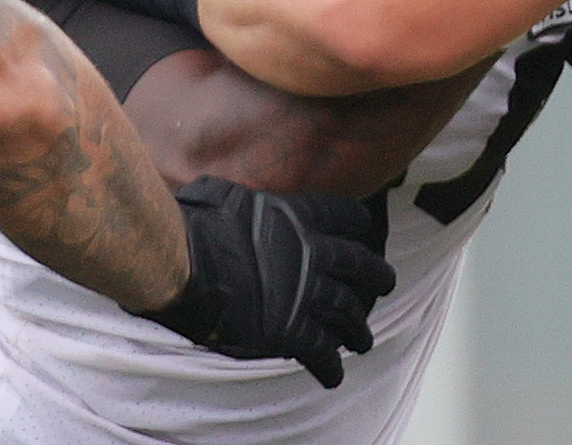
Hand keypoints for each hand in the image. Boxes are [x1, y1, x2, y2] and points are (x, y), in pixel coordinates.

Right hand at [138, 176, 396, 377]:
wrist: (184, 261)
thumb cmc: (198, 223)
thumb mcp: (229, 195)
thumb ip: (246, 200)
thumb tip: (230, 196)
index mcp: (298, 217)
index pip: (344, 217)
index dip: (359, 225)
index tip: (367, 232)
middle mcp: (311, 253)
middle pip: (359, 265)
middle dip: (378, 276)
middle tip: (387, 283)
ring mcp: (305, 292)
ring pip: (347, 311)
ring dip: (358, 329)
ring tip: (364, 341)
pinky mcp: (290, 329)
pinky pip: (320, 350)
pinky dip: (329, 366)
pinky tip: (334, 376)